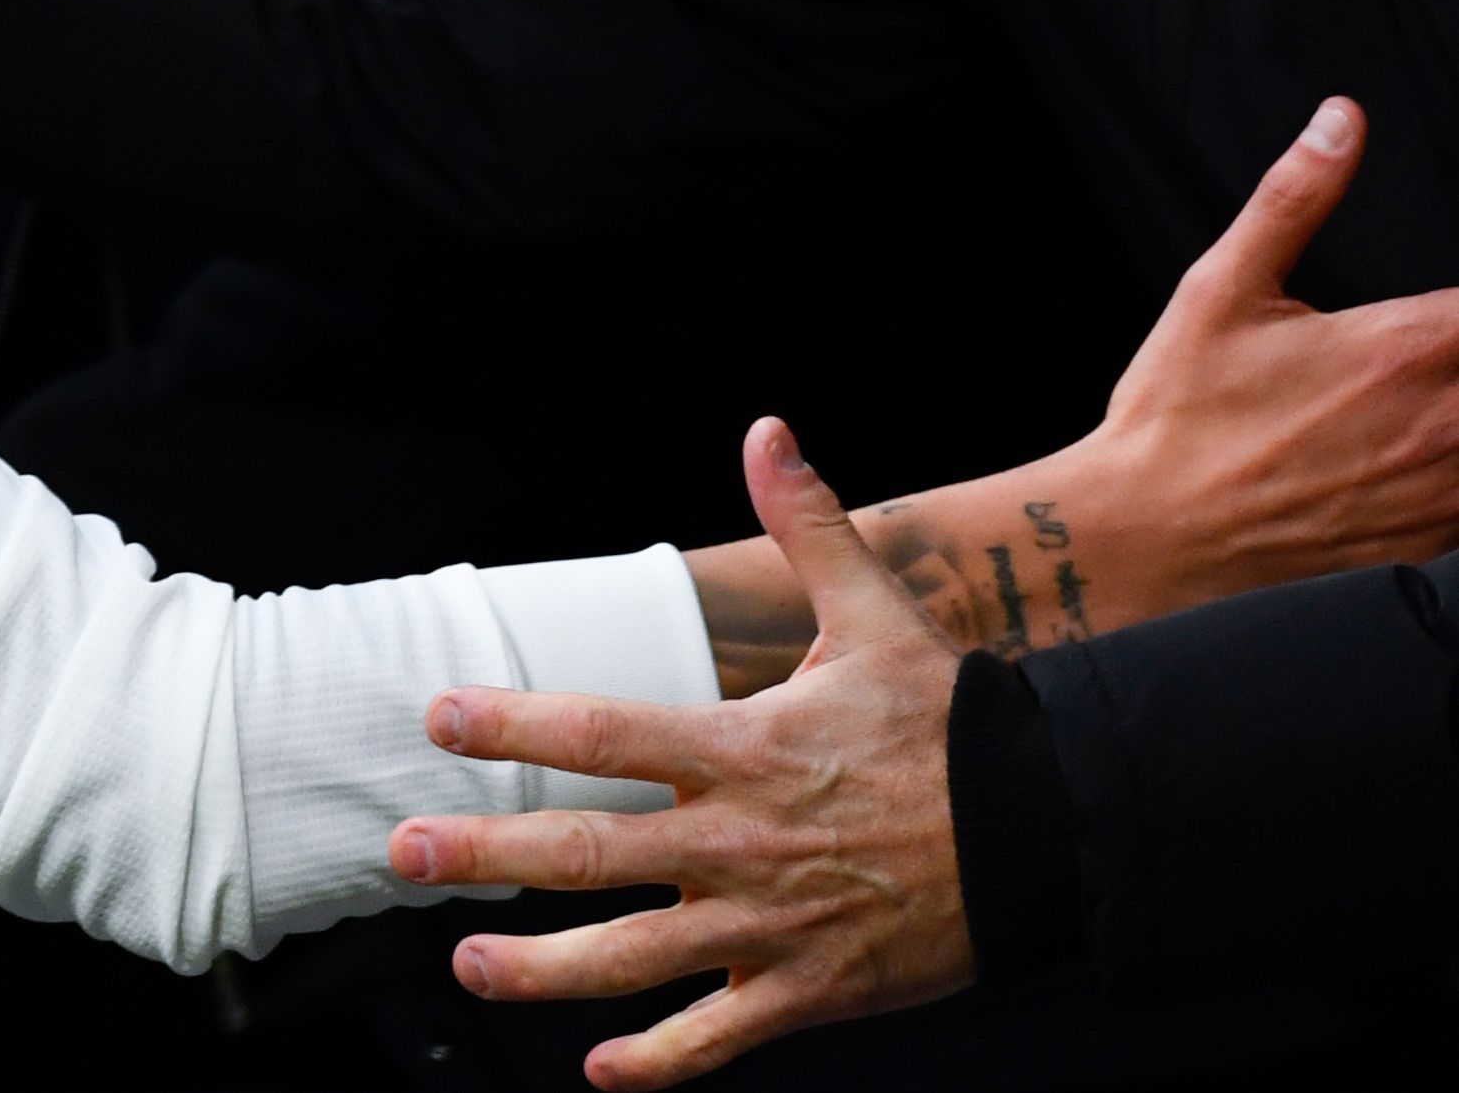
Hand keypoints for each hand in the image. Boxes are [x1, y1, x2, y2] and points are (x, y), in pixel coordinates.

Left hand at [396, 422, 971, 1090]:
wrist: (1057, 830)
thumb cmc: (954, 723)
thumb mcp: (878, 617)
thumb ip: (810, 528)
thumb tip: (768, 429)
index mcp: (742, 749)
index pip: (601, 731)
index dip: (511, 722)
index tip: (434, 716)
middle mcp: (740, 841)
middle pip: (588, 852)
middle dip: (487, 855)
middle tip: (402, 854)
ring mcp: (772, 925)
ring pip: (635, 958)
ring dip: (543, 970)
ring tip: (467, 963)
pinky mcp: (812, 991)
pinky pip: (719, 1037)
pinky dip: (657, 1061)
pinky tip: (597, 1072)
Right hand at [673, 99, 1458, 694]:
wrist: (1156, 533)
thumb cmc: (1180, 413)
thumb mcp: (1221, 286)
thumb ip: (1294, 197)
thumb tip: (1340, 122)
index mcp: (1408, 347)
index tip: (1450, 310)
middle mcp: (1447, 420)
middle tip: (1431, 346)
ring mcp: (1448, 487)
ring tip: (1427, 391)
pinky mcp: (1436, 536)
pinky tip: (1426, 442)